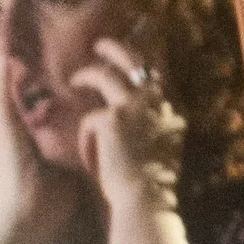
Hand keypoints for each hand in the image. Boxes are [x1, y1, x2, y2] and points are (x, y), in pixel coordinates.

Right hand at [0, 23, 75, 243]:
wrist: (30, 221)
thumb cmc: (46, 202)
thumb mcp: (60, 167)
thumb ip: (66, 150)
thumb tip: (88, 141)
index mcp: (16, 134)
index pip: (6, 95)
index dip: (2, 72)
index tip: (2, 50)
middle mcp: (4, 128)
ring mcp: (1, 129)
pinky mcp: (5, 134)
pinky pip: (1, 98)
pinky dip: (1, 76)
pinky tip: (1, 55)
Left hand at [73, 35, 185, 217]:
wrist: (147, 199)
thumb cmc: (153, 183)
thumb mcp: (163, 148)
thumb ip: (153, 127)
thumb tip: (137, 116)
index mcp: (169, 110)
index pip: (154, 74)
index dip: (139, 63)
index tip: (130, 57)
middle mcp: (155, 102)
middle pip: (134, 60)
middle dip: (114, 48)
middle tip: (99, 45)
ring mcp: (134, 108)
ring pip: (105, 76)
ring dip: (87, 75)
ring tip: (75, 80)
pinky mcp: (113, 120)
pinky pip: (91, 120)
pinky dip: (87, 139)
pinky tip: (88, 157)